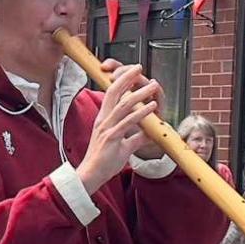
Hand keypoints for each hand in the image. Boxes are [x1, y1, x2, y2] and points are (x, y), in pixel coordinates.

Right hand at [75, 63, 162, 193]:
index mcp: (103, 120)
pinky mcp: (112, 138)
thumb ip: (135, 139)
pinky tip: (151, 106)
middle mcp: (103, 120)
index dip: (121, 81)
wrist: (91, 176)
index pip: (111, 94)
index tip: (133, 72)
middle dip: (127, 78)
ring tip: (153, 86)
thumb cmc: (103, 163)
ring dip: (140, 93)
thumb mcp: (123, 148)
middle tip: (139, 67)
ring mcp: (107, 128)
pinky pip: (128, 121)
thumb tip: (148, 135)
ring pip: (124, 104)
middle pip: (115, 92)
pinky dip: (141, 112)